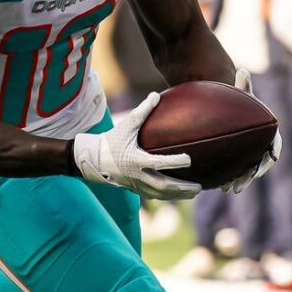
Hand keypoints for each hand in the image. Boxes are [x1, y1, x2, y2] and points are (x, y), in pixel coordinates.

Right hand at [72, 92, 198, 200]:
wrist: (92, 159)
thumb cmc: (111, 140)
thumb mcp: (126, 124)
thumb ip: (142, 110)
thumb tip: (156, 95)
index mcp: (135, 159)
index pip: (158, 163)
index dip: (174, 162)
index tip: (189, 159)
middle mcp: (137, 175)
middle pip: (163, 186)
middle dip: (182, 188)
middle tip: (199, 187)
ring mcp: (136, 185)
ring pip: (160, 194)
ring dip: (178, 195)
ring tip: (194, 192)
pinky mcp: (134, 189)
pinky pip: (154, 195)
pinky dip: (168, 196)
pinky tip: (180, 194)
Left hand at [225, 68, 281, 193]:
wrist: (233, 109)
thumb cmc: (239, 100)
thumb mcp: (242, 92)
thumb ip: (243, 84)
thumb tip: (242, 70)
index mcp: (268, 132)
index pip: (274, 146)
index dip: (271, 155)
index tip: (267, 161)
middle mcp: (262, 146)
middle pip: (261, 163)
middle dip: (253, 174)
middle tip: (242, 183)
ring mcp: (252, 154)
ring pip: (249, 171)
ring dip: (242, 181)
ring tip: (230, 189)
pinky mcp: (241, 159)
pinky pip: (238, 171)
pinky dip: (231, 179)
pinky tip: (220, 187)